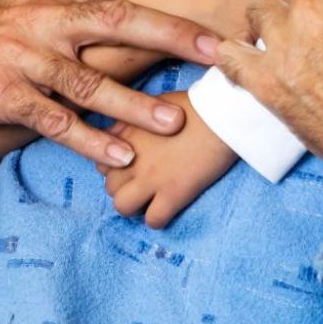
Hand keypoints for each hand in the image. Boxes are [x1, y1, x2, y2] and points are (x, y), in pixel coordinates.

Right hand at [0, 0, 229, 165]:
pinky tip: (120, 156)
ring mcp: (21, 58)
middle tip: (216, 49)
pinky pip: (53, 122)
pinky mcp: (4, 97)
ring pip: (87, 81)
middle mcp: (41, 18)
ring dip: (134, 104)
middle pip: (115, 19)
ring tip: (175, 120)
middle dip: (170, 33)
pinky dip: (89, 141)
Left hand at [98, 92, 236, 228]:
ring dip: (135, 206)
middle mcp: (130, 158)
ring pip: (122, 206)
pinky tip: (169, 208)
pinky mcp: (173, 194)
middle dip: (123, 187)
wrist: (222, 116)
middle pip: (109, 186)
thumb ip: (136, 117)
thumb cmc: (194, 105)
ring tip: (150, 200)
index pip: (101, 161)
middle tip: (142, 184)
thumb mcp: (155, 103)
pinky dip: (159, 218)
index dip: (115, 166)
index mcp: (125, 134)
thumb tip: (130, 128)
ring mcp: (150, 178)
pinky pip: (153, 220)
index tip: (131, 166)